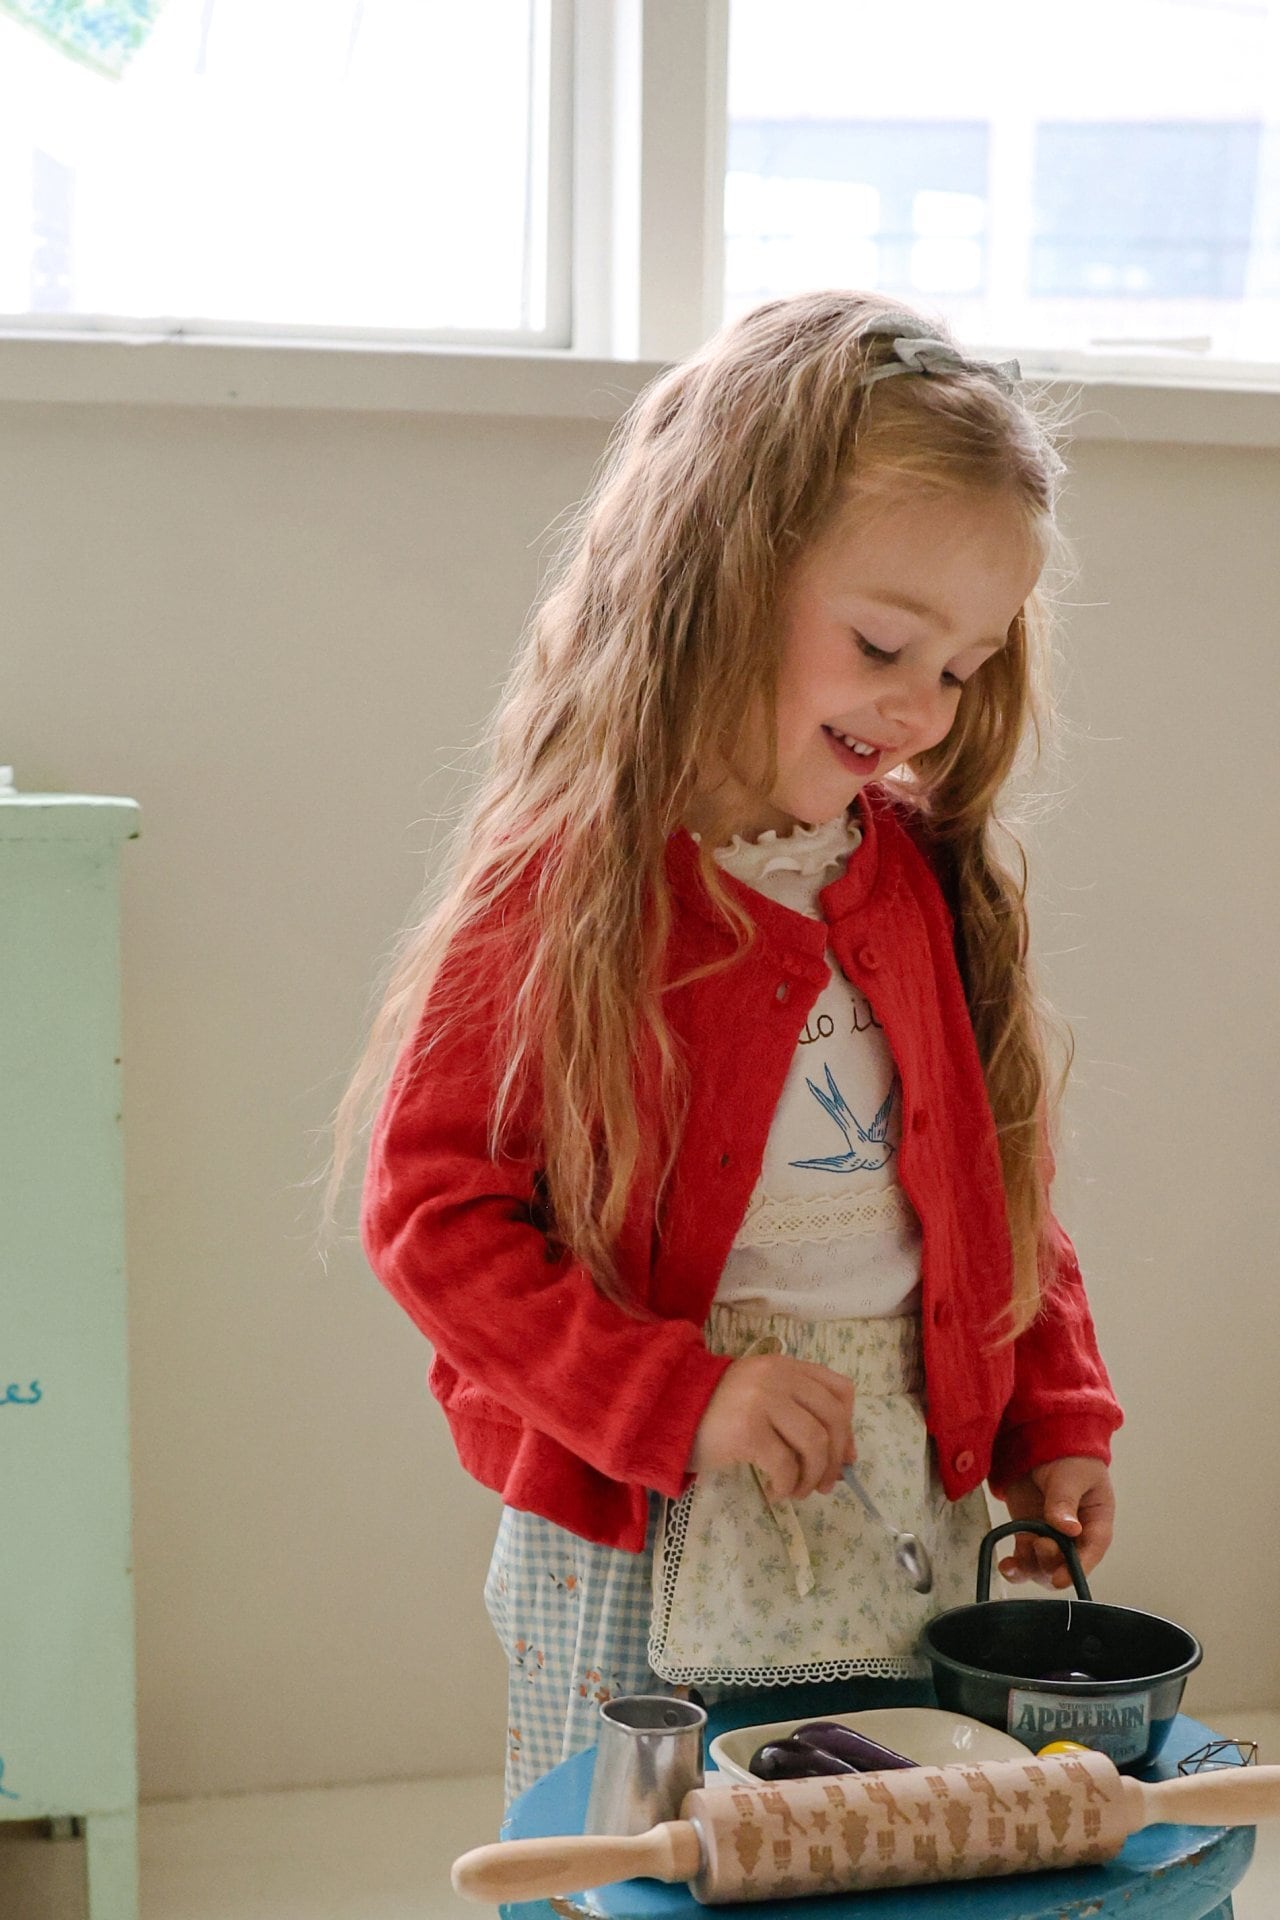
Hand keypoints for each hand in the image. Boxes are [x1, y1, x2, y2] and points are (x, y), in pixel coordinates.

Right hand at [689, 1353, 854, 1501]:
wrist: (667, 1414)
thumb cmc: (716, 1411)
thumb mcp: (761, 1396)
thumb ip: (798, 1411)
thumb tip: (844, 1456)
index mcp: (786, 1366)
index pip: (839, 1390)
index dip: (848, 1427)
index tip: (843, 1457)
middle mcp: (778, 1377)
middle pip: (833, 1419)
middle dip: (835, 1459)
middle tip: (825, 1485)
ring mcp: (763, 1401)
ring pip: (815, 1443)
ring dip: (812, 1477)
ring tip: (798, 1491)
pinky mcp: (748, 1430)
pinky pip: (785, 1465)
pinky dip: (787, 1486)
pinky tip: (775, 1491)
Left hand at [998, 1457, 1115, 1588]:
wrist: (1041, 1441)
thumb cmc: (1068, 1457)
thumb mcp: (1070, 1475)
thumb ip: (1065, 1501)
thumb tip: (1068, 1529)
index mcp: (1096, 1521)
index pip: (1092, 1550)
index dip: (1077, 1569)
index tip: (1060, 1579)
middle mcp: (1076, 1537)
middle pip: (1065, 1565)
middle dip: (1051, 1562)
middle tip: (1040, 1544)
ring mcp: (1050, 1537)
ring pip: (1043, 1567)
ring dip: (1031, 1566)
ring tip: (1020, 1552)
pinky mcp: (1028, 1534)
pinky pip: (1023, 1559)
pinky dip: (1015, 1567)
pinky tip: (1007, 1567)